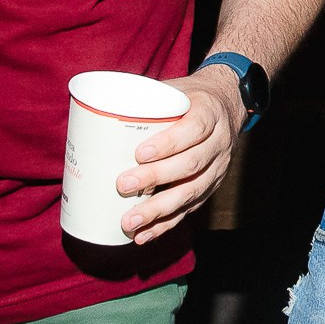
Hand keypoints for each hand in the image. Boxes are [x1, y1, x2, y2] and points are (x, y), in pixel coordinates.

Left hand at [117, 67, 246, 243]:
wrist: (226, 105)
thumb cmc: (190, 97)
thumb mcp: (174, 89)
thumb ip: (145, 100)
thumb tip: (98, 108)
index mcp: (209, 113)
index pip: (194, 129)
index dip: (168, 143)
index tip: (140, 153)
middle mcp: (218, 143)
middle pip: (190, 164)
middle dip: (155, 178)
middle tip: (123, 185)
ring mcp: (217, 168)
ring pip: (191, 192)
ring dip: (158, 210)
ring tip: (129, 221)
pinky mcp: (210, 187)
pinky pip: (189, 209)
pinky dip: (165, 224)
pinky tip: (144, 234)